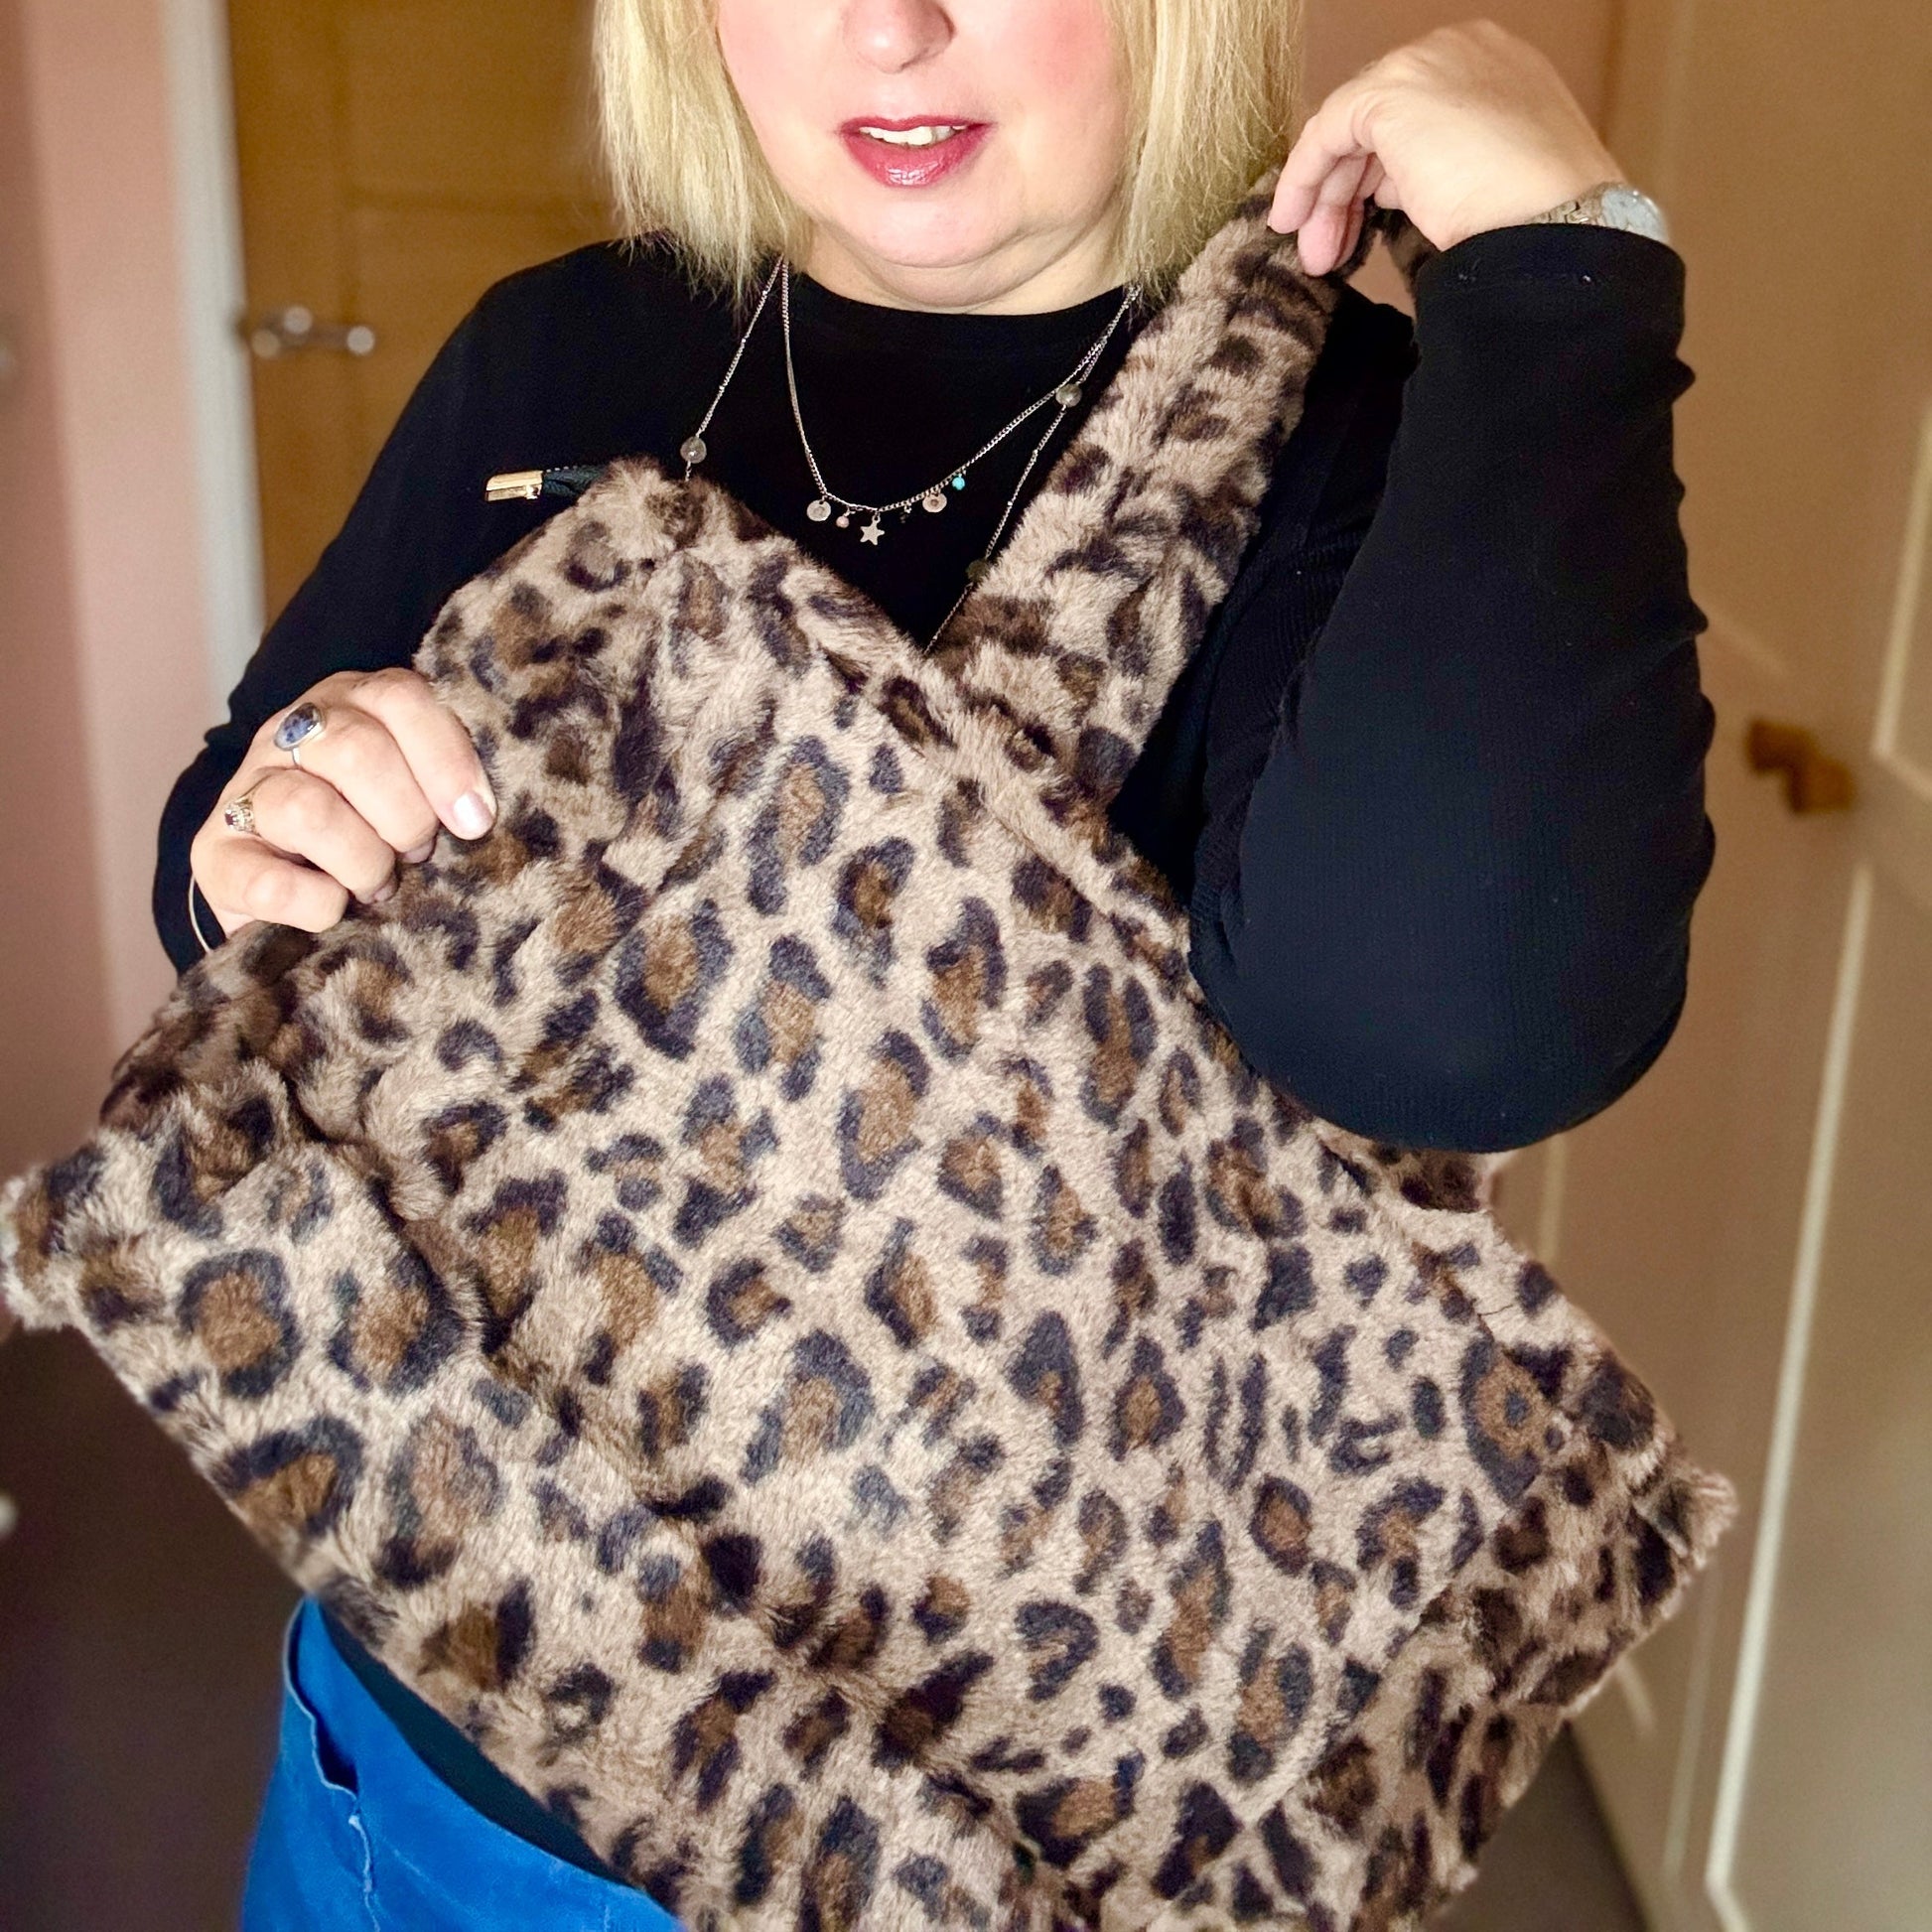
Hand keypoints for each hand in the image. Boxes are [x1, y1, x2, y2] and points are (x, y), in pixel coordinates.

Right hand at [191, 668, 495, 938]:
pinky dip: (315, 905)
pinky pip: (269, 883)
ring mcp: (245, 790)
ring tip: (376, 885)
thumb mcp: (417, 793)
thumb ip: (444, 782)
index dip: (445, 761)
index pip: (400, 699)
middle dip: (404, 817)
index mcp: (351, 704)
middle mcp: (291, 733)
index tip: (473, 820)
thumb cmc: (377, 833)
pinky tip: (333, 908)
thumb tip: (479, 815)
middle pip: (356, 750)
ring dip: (362, 861)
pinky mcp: (214, 856)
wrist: (287, 891)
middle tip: (416, 853)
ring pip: (308, 810)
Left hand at [1270, 19, 1624, 275]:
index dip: (1380, 174)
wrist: (1554, 222)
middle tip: (1330, 251)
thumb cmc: (1534, 219)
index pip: (1416, 113)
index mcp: (1495, 67)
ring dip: (1328, 197)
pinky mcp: (1389, 94)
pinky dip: (1305, 175)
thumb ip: (1439, 165)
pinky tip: (1294, 219)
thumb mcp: (1489, 178)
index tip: (1362, 225)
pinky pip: (1327, 131)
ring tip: (1319, 257)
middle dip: (1347, 191)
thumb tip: (1388, 186)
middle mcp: (1459, 50)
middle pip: (1380, 120)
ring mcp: (1424, 64)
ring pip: (1351, 128)